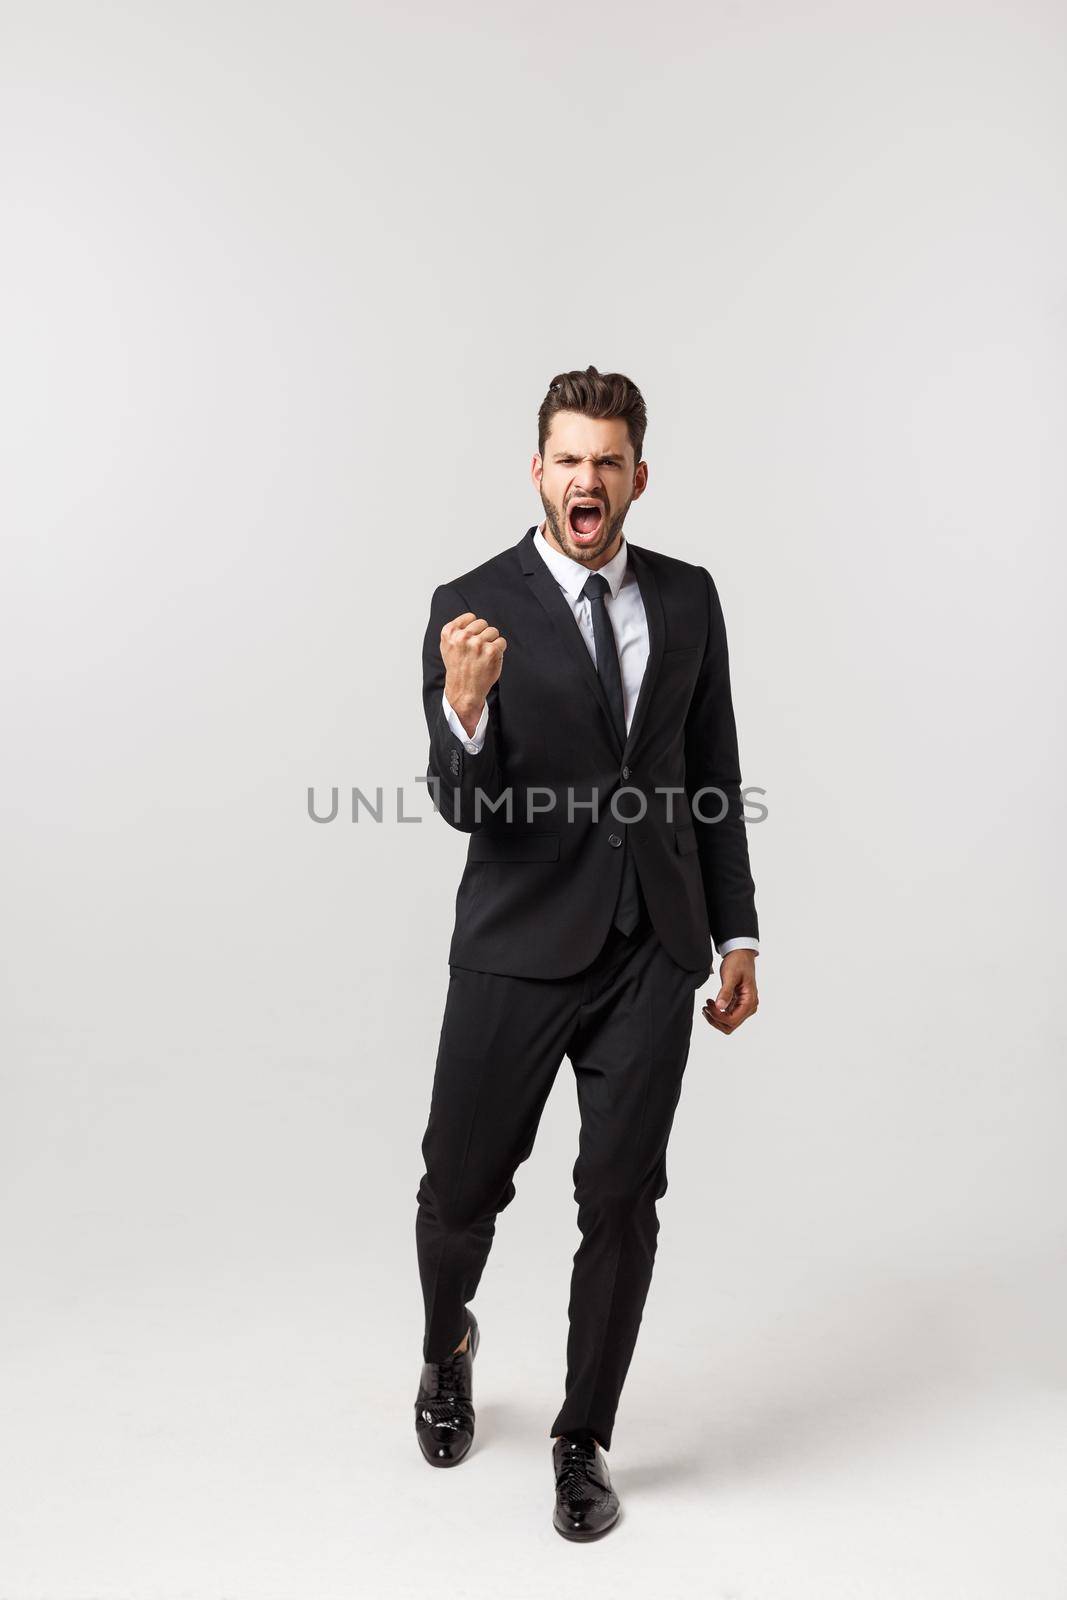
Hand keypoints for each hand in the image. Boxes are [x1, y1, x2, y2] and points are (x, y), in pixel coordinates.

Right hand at [441, 612, 506, 735]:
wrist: (464, 689)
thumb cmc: (458, 667)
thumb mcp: (448, 645)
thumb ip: (456, 629)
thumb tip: (471, 618)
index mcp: (450, 632)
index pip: (470, 617)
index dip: (473, 628)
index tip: (470, 640)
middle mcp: (463, 636)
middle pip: (483, 623)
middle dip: (483, 634)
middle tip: (477, 650)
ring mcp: (478, 644)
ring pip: (493, 631)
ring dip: (491, 642)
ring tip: (483, 655)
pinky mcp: (491, 651)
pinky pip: (502, 642)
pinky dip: (499, 650)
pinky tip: (489, 659)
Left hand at [702, 949, 758, 1035]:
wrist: (741, 954)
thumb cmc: (738, 963)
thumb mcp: (730, 976)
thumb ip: (725, 992)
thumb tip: (720, 1007)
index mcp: (749, 1002)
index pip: (732, 1020)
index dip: (718, 1016)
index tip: (709, 1004)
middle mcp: (749, 1007)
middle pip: (730, 1026)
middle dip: (715, 1019)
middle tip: (706, 1007)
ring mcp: (744, 1007)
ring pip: (728, 1023)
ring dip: (715, 1018)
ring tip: (707, 1005)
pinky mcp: (738, 1004)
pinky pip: (728, 1016)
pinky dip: (717, 1013)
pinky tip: (710, 1004)